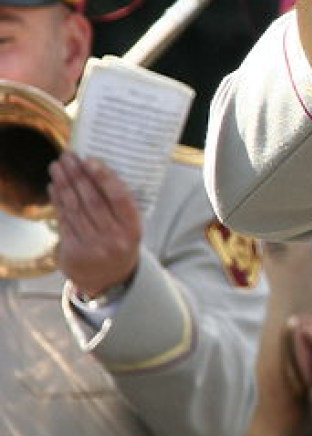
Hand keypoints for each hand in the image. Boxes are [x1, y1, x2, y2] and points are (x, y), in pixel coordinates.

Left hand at [48, 152, 140, 298]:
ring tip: (57, 166)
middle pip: (93, 201)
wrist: (110, 278)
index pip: (119, 198)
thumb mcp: (129, 227)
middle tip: (68, 157)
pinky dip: (58, 201)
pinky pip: (64, 221)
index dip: (104, 178)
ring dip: (64, 185)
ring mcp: (93, 247)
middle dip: (78, 176)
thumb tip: (97, 170)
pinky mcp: (74, 252)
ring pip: (75, 209)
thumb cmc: (119, 242)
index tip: (90, 159)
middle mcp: (114, 238)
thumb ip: (118, 205)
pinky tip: (54, 187)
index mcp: (133, 229)